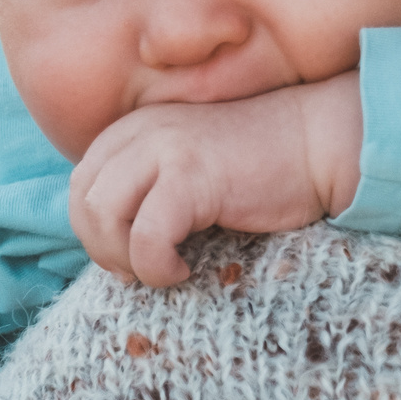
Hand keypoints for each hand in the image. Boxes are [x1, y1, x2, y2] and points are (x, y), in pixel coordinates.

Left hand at [69, 73, 364, 285]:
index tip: (128, 258)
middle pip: (83, 201)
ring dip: (126, 259)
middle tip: (140, 271)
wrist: (319, 143)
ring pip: (104, 217)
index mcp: (135, 128)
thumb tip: (110, 245)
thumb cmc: (263, 167)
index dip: (94, 231)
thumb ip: (147, 186)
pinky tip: (182, 271)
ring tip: (162, 270)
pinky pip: (146, 236)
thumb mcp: (189, 167)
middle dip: (104, 248)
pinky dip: (155, 265)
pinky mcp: (190, 175)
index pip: (81, 186)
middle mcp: (141, 131)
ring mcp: (164, 149)